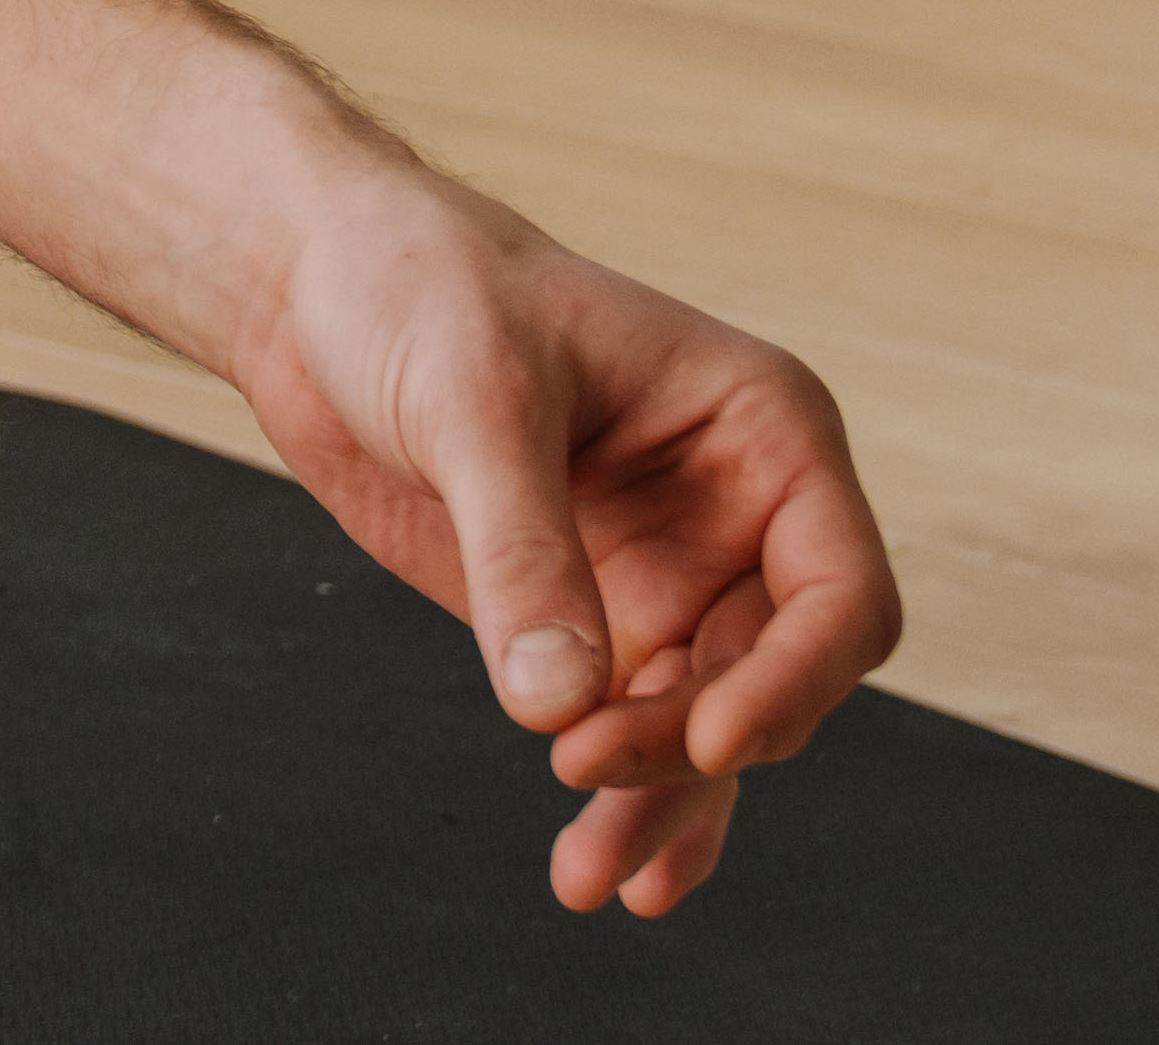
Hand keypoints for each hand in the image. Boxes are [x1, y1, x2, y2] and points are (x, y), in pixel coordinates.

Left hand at [237, 172, 901, 916]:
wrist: (318, 283)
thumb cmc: (420, 285)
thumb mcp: (474, 398)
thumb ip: (523, 545)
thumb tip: (560, 701)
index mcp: (764, 434)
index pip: (840, 593)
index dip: (796, 681)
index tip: (706, 736)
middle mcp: (737, 517)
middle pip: (769, 681)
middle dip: (690, 746)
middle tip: (581, 771)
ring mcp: (667, 577)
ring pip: (704, 728)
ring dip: (659, 804)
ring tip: (590, 875)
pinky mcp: (589, 620)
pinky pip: (637, 732)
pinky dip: (627, 802)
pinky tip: (607, 872)